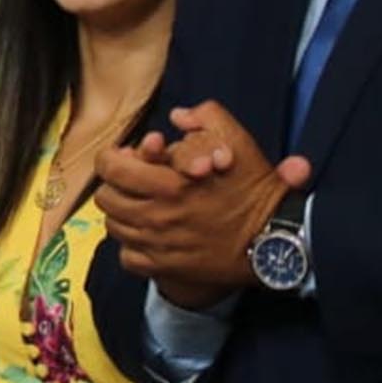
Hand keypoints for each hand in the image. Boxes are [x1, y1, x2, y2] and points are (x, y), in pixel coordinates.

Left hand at [95, 100, 311, 306]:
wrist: (275, 241)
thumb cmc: (256, 192)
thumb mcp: (238, 143)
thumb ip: (207, 118)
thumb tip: (178, 115)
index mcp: (169, 185)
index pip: (111, 169)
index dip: (110, 158)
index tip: (122, 157)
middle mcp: (157, 216)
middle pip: (106, 198)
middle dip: (115, 185)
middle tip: (131, 181)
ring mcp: (159, 245)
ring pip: (114, 227)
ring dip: (123, 213)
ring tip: (139, 205)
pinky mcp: (166, 267)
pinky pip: (128, 256)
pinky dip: (131, 246)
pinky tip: (147, 235)